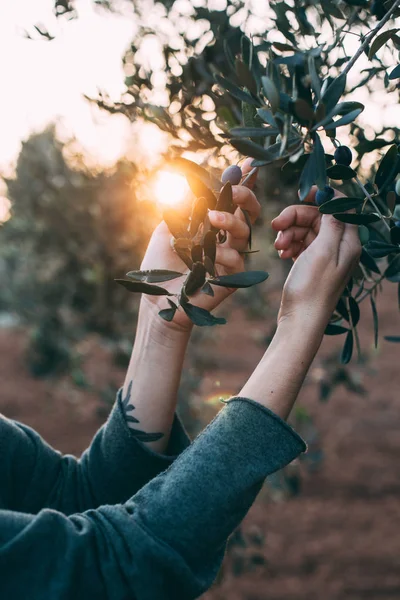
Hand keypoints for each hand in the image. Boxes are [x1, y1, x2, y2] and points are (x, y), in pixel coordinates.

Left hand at [140, 159, 260, 331]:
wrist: (156, 298)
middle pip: (248, 213)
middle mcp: (225, 240)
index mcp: (212, 226)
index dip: (242, 183)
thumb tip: (191, 183)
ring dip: (231, 221)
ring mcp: (230, 258)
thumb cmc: (160, 266)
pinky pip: (236, 259)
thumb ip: (181, 208)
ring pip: (245, 232)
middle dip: (245, 196)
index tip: (249, 165)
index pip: (231, 202)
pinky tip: (208, 254)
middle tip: (233, 190)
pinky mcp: (232, 278)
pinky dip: (223, 253)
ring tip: (213, 217)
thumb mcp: (166, 229)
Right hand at [271, 187, 360, 327]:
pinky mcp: (310, 265)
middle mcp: (339, 247)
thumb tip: (336, 197)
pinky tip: (281, 254)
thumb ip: (332, 222)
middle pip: (318, 217)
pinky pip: (300, 244)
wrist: (300, 321)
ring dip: (289, 233)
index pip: (341, 206)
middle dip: (296, 217)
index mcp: (349, 241)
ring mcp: (324, 256)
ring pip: (306, 230)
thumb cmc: (312, 288)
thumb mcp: (323, 250)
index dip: (324, 195)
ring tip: (278, 247)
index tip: (303, 192)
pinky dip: (289, 245)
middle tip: (275, 225)